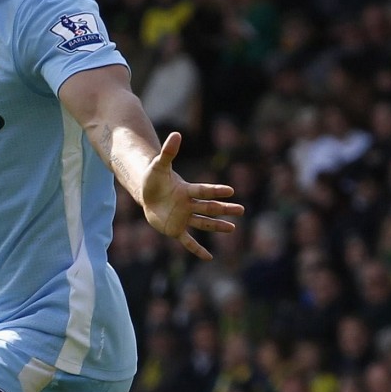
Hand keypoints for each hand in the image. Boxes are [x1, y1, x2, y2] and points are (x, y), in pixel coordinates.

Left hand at [140, 131, 243, 260]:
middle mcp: (189, 205)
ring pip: (203, 223)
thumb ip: (168, 152)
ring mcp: (183, 218)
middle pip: (209, 207)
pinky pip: (188, 241)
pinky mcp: (175, 229)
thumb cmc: (154, 178)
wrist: (149, 193)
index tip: (230, 191)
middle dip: (224, 209)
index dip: (215, 190)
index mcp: (186, 190)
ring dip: (217, 227)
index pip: (203, 190)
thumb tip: (176, 134)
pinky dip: (197, 249)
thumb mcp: (158, 165)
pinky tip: (209, 257)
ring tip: (233, 229)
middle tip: (241, 209)